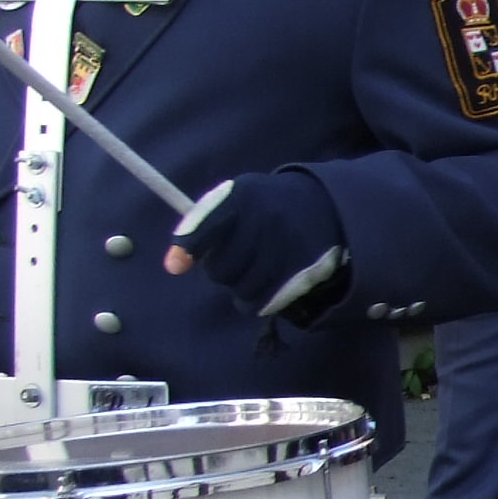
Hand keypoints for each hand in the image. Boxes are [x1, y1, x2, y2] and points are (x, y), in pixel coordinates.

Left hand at [164, 170, 348, 321]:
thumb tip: (173, 265)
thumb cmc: (264, 207)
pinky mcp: (299, 275)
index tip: (174, 267)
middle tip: (236, 256)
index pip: (209, 223)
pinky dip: (253, 298)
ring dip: (239, 284)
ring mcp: (285, 249)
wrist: (324, 209)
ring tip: (253, 266)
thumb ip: (202, 225)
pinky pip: (258, 302)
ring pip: (240, 288)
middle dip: (221, 268)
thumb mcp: (236, 199)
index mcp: (244, 196)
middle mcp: (265, 221)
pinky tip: (262, 283)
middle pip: (221, 268)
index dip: (190, 245)